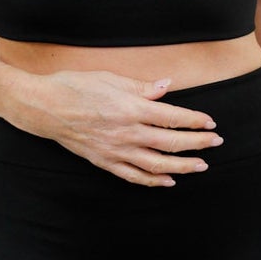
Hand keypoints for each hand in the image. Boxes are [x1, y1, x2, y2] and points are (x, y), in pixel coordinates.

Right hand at [20, 72, 224, 185]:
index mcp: (131, 108)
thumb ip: (141, 87)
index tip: (210, 122)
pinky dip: (153, 180)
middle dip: (197, 143)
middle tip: (216, 143)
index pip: (172, 116)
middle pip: (170, 142)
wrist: (44, 108)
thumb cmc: (76, 87)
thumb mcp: (110, 79)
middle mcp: (127, 132)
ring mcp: (116, 150)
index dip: (194, 120)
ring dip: (182, 166)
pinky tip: (167, 181)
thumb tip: (167, 87)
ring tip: (200, 166)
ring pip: (157, 164)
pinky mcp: (105, 161)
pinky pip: (133, 175)